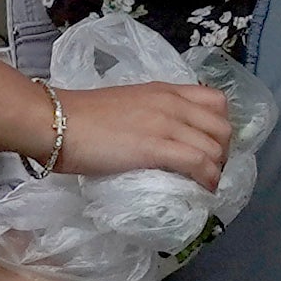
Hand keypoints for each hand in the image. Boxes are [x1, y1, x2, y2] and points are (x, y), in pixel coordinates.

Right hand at [51, 80, 231, 189]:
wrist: (56, 121)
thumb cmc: (81, 117)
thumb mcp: (127, 105)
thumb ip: (148, 116)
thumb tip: (156, 139)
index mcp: (165, 90)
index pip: (215, 100)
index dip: (220, 127)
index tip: (211, 146)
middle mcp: (172, 103)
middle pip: (222, 126)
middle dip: (224, 152)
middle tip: (210, 170)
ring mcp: (166, 124)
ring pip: (215, 147)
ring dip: (217, 170)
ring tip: (205, 184)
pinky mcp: (157, 147)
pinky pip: (199, 163)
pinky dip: (208, 180)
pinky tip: (203, 190)